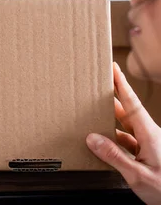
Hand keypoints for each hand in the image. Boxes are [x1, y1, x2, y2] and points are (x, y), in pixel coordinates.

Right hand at [87, 62, 160, 203]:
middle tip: (98, 85)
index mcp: (150, 136)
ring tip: (93, 113)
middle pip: (127, 113)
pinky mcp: (149, 157)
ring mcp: (151, 147)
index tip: (114, 68)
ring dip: (110, 121)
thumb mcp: (138, 176)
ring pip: (126, 129)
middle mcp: (151, 137)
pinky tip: (102, 143)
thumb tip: (92, 138)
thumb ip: (114, 156)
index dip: (122, 85)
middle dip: (112, 98)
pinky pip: (128, 143)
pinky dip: (114, 141)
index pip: (132, 105)